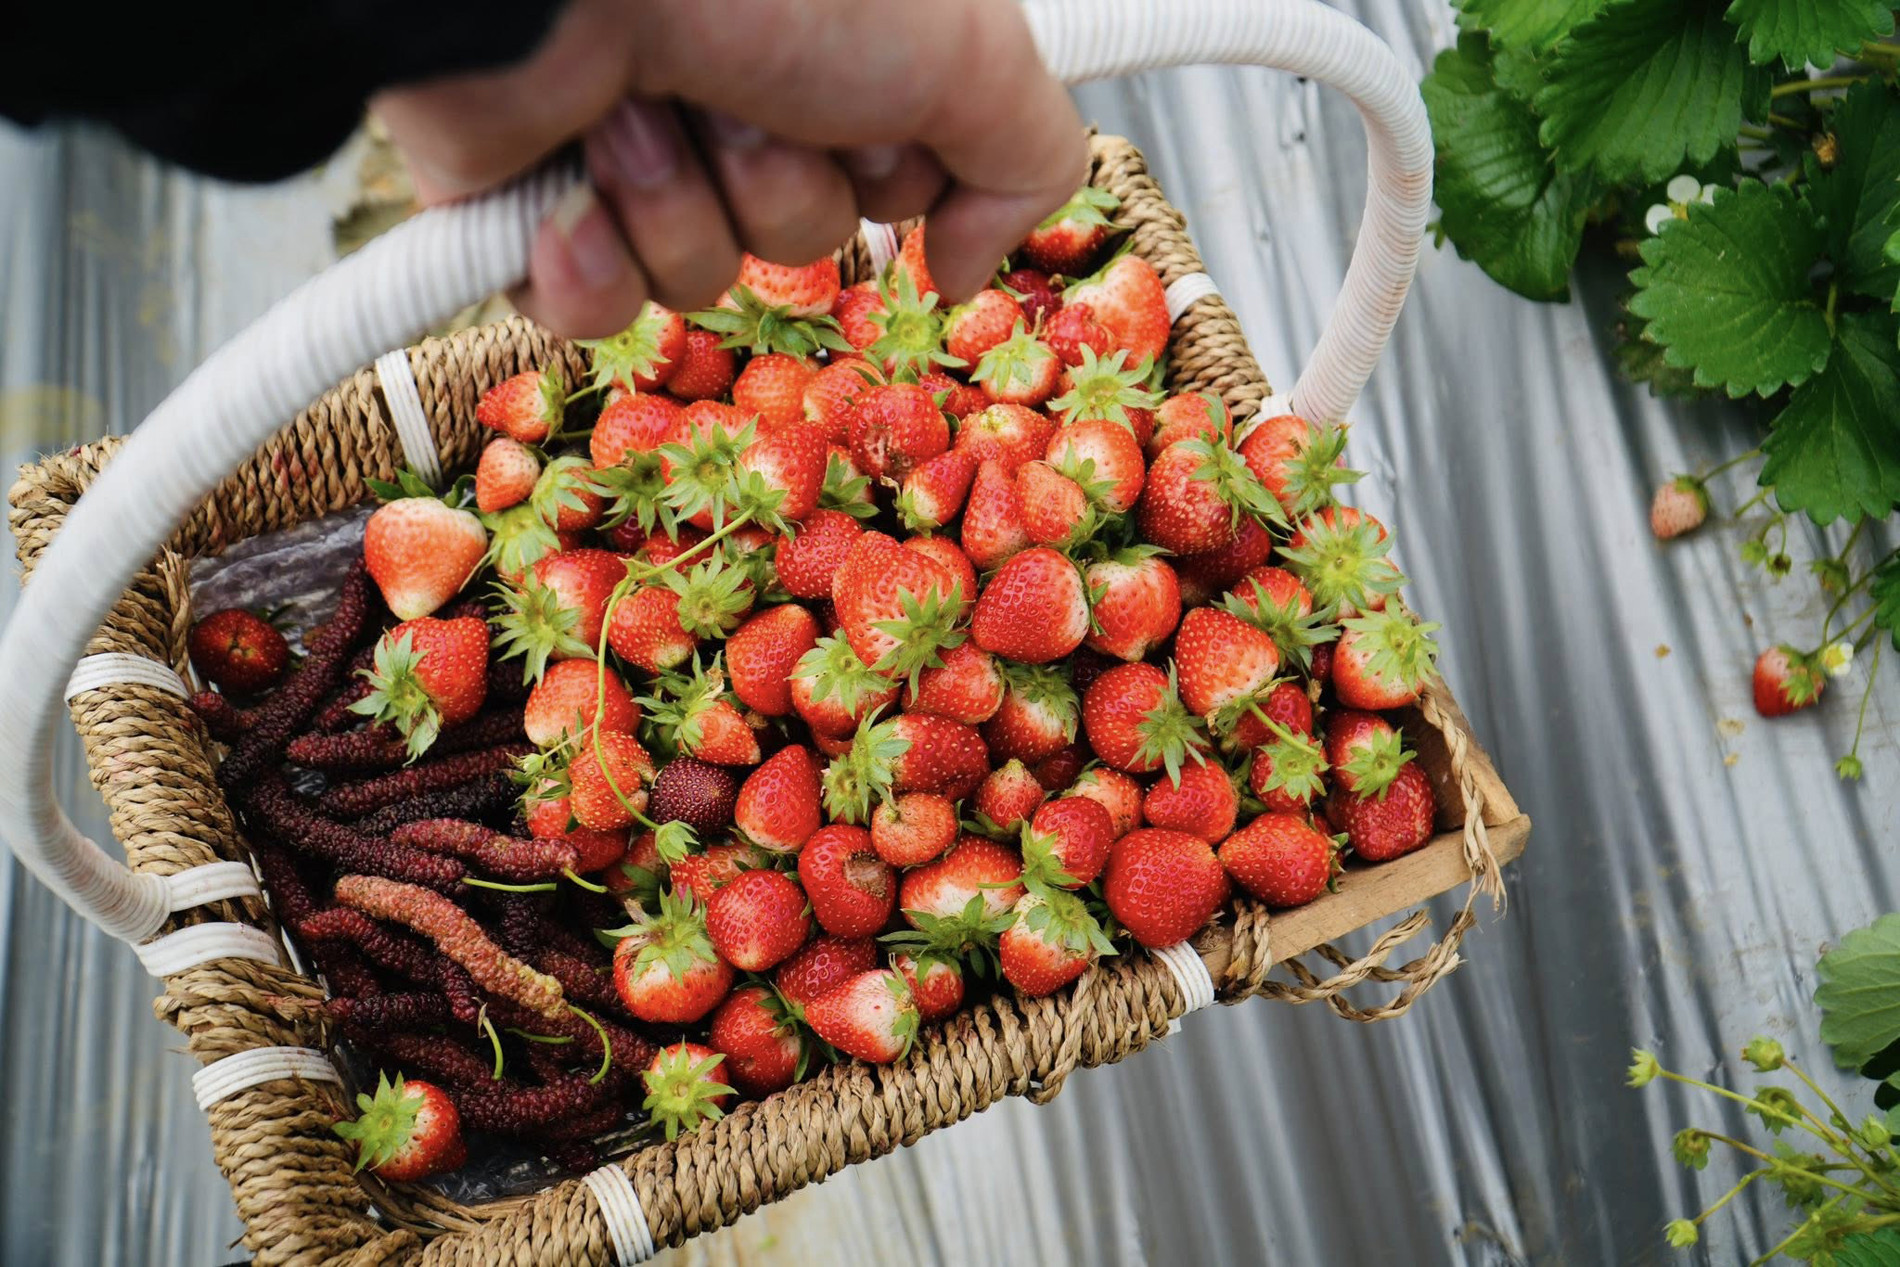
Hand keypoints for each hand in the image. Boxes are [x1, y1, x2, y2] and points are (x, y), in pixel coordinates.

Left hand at [372, 0, 1086, 337]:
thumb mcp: (967, 53)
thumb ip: (1025, 161)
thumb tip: (967, 273)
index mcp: (831, 51)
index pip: (901, 182)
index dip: (898, 176)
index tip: (878, 123)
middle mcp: (735, 93)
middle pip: (805, 241)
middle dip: (780, 185)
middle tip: (747, 94)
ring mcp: (628, 148)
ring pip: (699, 278)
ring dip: (680, 206)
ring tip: (641, 108)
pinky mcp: (530, 201)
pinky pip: (594, 309)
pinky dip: (590, 264)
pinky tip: (575, 192)